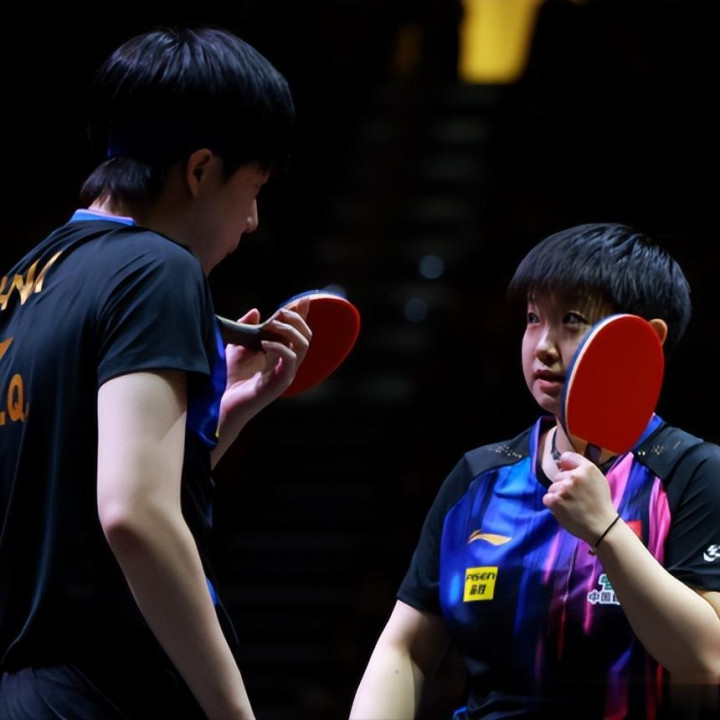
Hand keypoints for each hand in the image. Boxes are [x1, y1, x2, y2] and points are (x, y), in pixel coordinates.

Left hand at [220, 298, 311, 420]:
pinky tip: (264, 343)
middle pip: (307, 336)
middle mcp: (286, 365)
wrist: (220, 405)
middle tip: (282, 310)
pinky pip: (290, 360)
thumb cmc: (228, 380)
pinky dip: (280, 347)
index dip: (302, 315)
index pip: (298, 332)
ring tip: (272, 324)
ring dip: (290, 330)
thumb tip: (255, 311)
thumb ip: (246, 329)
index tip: (302, 299)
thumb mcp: (236, 347)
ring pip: (303, 346)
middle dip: (298, 319)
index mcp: (280, 356)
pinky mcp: (280, 383)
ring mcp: (285, 374)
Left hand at [542, 451, 616, 544]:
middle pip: (558, 476)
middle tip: (575, 496)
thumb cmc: (601, 503)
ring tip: (571, 504)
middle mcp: (574, 476)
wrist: (602, 526)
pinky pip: (547, 498)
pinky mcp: (555, 500)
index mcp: (587, 469)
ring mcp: (563, 488)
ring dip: (557, 495)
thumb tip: (564, 464)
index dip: (565, 465)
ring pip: (552, 487)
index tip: (567, 472)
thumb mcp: (598, 480)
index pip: (567, 457)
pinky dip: (552, 504)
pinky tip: (564, 509)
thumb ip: (583, 470)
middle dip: (563, 484)